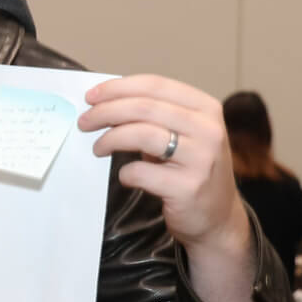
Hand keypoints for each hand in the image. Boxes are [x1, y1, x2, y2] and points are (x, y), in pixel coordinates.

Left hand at [81, 75, 258, 301]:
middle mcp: (208, 129)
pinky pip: (140, 171)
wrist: (217, 217)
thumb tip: (104, 102)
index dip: (118, 88)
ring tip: (98, 148)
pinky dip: (125, 173)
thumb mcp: (182, 134)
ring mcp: (201, 158)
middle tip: (84, 122)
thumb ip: (153, 116)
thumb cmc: (190, 170)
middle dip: (106, 112)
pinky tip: (126, 176)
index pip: (155, 85)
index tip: (91, 96)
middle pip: (144, 107)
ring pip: (142, 134)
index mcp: (206, 108)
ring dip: (110, 139)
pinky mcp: (188, 187)